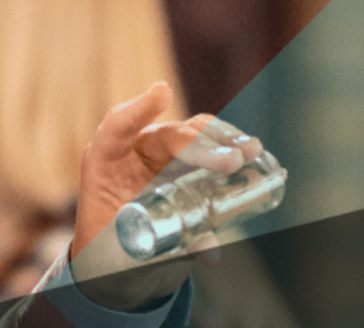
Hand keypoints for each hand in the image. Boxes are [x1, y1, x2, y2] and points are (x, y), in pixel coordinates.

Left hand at [68, 82, 264, 309]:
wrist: (119, 270)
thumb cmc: (108, 255)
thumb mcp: (116, 254)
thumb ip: (157, 248)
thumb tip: (206, 247)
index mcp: (106, 164)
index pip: (117, 128)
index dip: (138, 110)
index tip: (163, 94)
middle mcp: (135, 154)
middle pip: (170, 135)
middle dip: (203, 144)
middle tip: (233, 160)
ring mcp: (163, 161)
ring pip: (196, 137)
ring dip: (225, 141)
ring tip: (251, 151)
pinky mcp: (188, 173)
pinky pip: (213, 159)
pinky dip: (235, 161)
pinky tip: (258, 166)